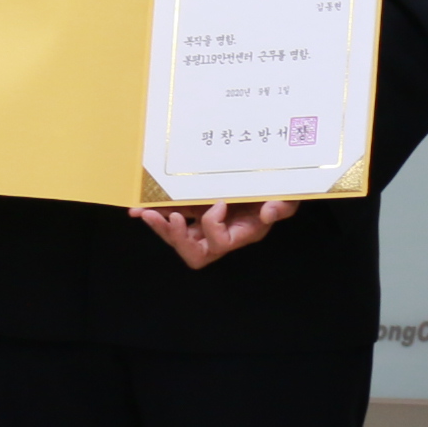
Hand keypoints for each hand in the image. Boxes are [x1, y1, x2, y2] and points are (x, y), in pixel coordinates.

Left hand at [131, 199, 297, 268]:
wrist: (270, 175)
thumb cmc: (281, 188)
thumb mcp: (289, 195)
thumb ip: (283, 205)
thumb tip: (268, 212)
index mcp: (242, 232)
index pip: (220, 243)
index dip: (213, 227)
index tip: (218, 203)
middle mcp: (221, 233)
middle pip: (193, 251)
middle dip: (176, 237)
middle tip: (168, 217)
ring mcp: (205, 223)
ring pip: (177, 237)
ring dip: (159, 226)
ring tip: (144, 212)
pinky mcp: (195, 209)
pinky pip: (172, 218)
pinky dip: (155, 214)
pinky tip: (139, 208)